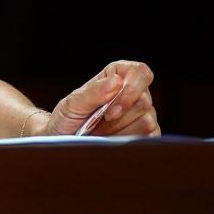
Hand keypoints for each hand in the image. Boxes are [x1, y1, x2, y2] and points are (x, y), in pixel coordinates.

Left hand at [43, 60, 159, 136]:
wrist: (64, 140)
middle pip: (143, 101)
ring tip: (101, 131)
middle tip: (97, 123)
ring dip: (120, 130)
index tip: (111, 109)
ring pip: (147, 122)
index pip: (140, 72)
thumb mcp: (73, 104)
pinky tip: (111, 139)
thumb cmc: (67, 118)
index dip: (131, 90)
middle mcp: (134, 93)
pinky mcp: (147, 134)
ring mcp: (143, 114)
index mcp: (117, 75)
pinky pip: (148, 138)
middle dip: (118, 117)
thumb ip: (93, 92)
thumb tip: (116, 81)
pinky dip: (126, 141)